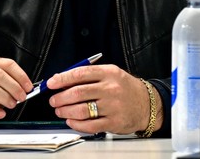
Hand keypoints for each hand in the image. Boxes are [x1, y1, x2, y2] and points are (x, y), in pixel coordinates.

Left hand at [46, 64, 160, 134]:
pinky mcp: (113, 122)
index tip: (51, 83)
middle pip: (77, 93)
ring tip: (61, 111)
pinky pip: (88, 125)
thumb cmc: (125, 89)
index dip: (62, 79)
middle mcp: (111, 89)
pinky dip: (75, 124)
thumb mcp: (111, 74)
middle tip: (54, 100)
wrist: (147, 104)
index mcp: (109, 73)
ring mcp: (113, 107)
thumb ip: (89, 76)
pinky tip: (71, 121)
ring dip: (65, 112)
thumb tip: (62, 80)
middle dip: (60, 98)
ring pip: (80, 110)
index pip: (80, 74)